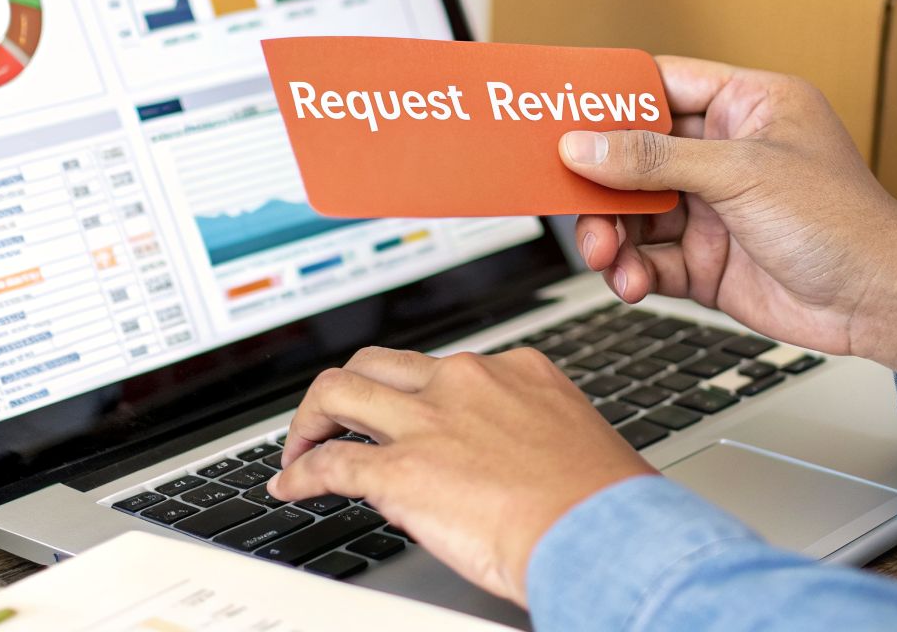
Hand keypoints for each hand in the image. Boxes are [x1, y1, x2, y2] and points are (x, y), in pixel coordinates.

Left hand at [268, 346, 653, 605]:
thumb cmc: (605, 504)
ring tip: (298, 448)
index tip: (407, 423)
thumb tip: (491, 466)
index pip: (443, 370)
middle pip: (379, 363)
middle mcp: (465, 382)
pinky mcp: (400, 469)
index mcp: (514, 371)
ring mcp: (428, 421)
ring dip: (309, 420)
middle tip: (333, 421)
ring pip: (339, 391)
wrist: (603, 534)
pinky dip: (300, 473)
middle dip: (346, 391)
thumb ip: (524, 437)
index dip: (415, 400)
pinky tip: (291, 487)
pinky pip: (329, 462)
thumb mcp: (570, 440)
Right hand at [559, 57, 896, 371]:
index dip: (610, 99)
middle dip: (600, 183)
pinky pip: (650, 260)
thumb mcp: (741, 173)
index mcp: (744, 106)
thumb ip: (656, 160)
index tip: (561, 112)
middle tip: (571, 201)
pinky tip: (632, 282)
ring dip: (610, 235)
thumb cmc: (843, 222)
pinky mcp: (707, 261)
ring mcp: (714, 209)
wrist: (880, 304)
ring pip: (634, 214)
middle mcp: (725, 153)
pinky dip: (633, 272)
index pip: (660, 85)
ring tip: (604, 257)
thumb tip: (585, 146)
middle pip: (633, 156)